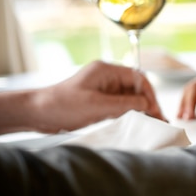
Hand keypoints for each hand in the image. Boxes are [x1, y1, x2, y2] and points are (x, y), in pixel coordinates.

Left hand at [32, 61, 165, 132]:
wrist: (36, 114)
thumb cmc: (62, 106)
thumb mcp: (98, 106)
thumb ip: (126, 104)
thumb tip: (148, 105)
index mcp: (107, 71)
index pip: (138, 78)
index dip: (149, 94)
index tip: (156, 111)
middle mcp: (107, 77)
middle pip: (136, 88)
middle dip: (148, 103)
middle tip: (159, 121)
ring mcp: (103, 89)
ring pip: (130, 98)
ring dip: (140, 110)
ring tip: (152, 124)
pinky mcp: (99, 101)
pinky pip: (120, 106)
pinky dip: (130, 114)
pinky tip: (136, 124)